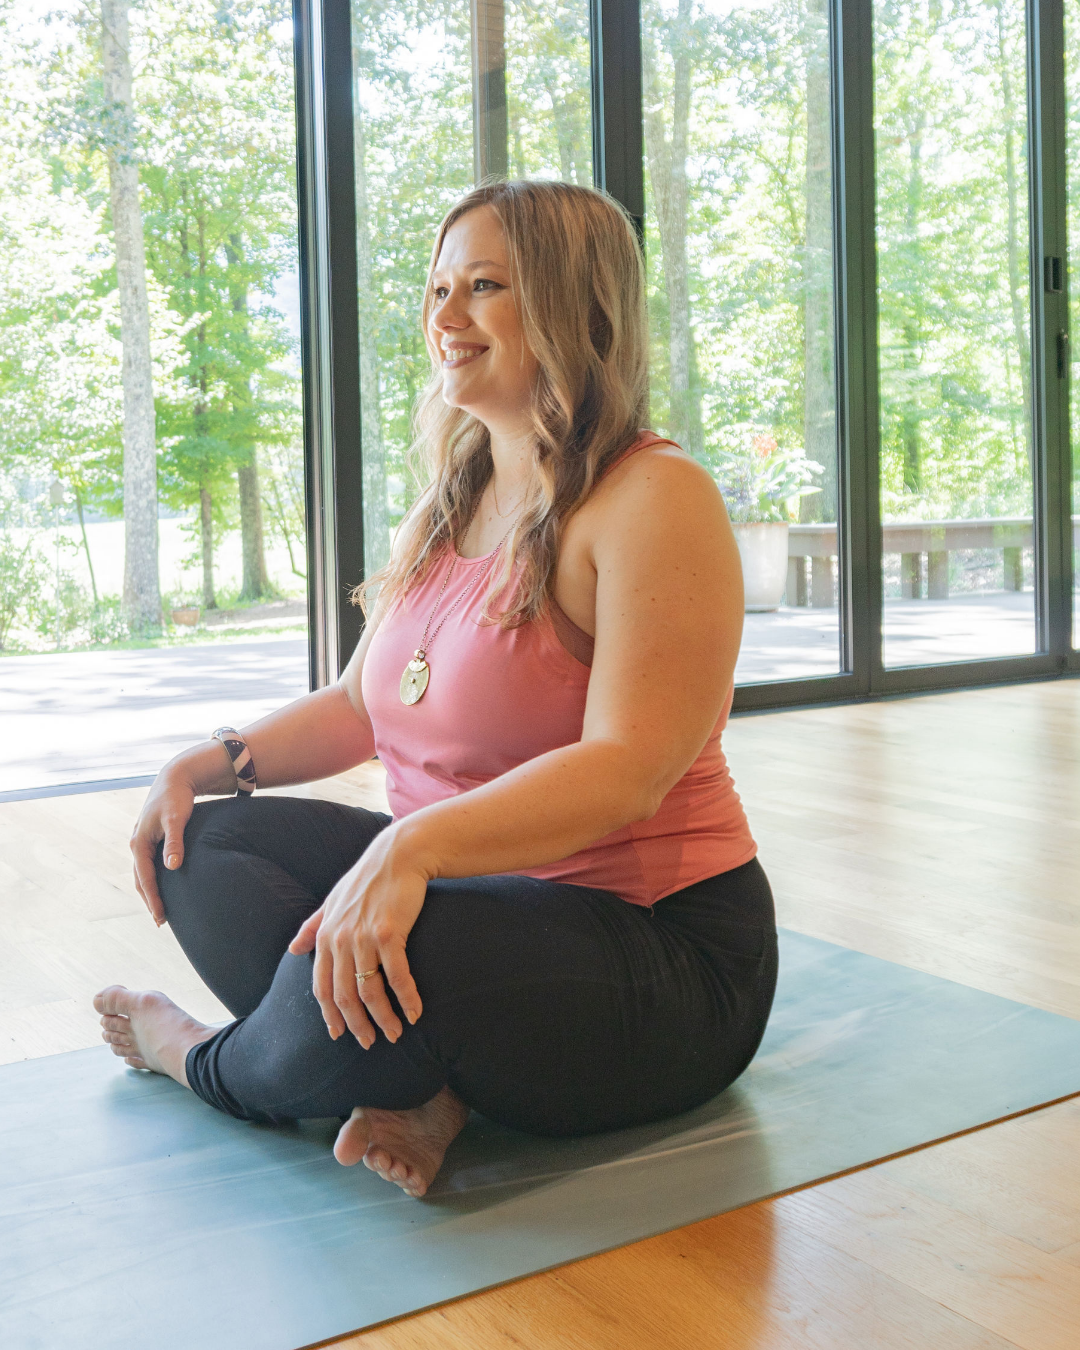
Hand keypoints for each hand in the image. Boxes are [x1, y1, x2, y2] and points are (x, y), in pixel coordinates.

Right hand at [130, 768, 196, 924]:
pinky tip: (164, 886)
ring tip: (161, 909)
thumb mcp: (176, 819)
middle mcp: (136, 844)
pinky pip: (149, 865)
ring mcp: (142, 842)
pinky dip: (154, 879)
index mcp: (139, 842)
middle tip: (161, 921)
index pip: (145, 878)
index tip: (161, 917)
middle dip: (149, 900)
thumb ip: (174, 842)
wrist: (175, 778)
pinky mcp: (150, 839)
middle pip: (141, 879)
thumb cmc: (176, 798)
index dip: (153, 899)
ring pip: (144, 873)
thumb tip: (172, 866)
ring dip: (150, 891)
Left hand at [289, 826, 425, 1047]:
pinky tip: (415, 1013)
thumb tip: (292, 949)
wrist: (399, 855)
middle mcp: (340, 940)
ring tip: (395, 1034)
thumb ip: (312, 927)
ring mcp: (363, 938)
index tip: (340, 1035)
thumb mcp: (332, 901)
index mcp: (325, 936)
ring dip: (383, 1018)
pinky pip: (397, 976)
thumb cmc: (367, 879)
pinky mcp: (389, 934)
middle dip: (357, 1025)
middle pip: (345, 996)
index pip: (322, 987)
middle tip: (369, 1043)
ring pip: (370, 992)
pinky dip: (406, 999)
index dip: (330, 1015)